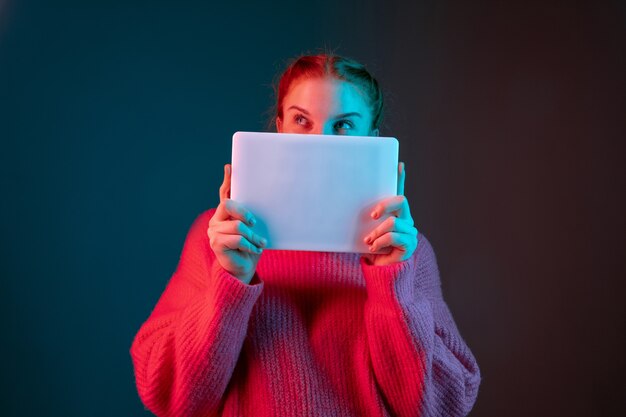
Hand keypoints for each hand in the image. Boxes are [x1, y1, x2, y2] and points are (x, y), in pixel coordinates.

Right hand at [207, 164, 266, 283]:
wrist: (245, 268)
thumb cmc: (251, 246)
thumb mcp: (254, 229)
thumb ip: (252, 216)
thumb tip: (264, 201)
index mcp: (225, 213)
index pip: (225, 194)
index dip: (228, 181)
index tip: (230, 167)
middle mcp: (216, 219)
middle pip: (228, 205)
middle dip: (245, 213)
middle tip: (254, 223)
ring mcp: (213, 231)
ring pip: (237, 225)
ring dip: (252, 236)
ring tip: (260, 243)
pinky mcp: (216, 243)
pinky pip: (237, 239)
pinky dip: (249, 245)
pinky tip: (254, 250)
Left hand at [362, 162, 418, 265]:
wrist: (379, 272)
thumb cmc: (371, 250)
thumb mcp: (365, 230)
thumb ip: (365, 220)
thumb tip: (344, 204)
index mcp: (396, 215)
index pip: (399, 193)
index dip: (400, 179)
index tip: (399, 165)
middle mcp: (406, 220)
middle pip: (401, 201)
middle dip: (385, 205)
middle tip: (371, 215)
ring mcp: (410, 232)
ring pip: (393, 222)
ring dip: (376, 232)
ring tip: (368, 242)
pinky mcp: (409, 244)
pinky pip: (393, 236)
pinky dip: (380, 242)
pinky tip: (374, 249)